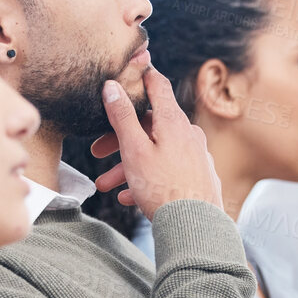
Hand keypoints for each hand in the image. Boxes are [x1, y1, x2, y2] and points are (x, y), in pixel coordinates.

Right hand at [89, 67, 222, 217]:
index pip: (158, 86)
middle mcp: (188, 134)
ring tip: (108, 186)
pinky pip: (168, 171)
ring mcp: (196, 156)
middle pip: (150, 127)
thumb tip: (112, 85)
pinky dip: (147, 179)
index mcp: (173, 122)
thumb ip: (122, 117)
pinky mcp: (199, 177)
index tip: (132, 69)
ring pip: (156, 153)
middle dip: (121, 140)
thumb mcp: (134, 149)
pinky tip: (131, 197)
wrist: (195, 228)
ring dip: (129, 166)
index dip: (142, 76)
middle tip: (98, 153)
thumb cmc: (163, 188)